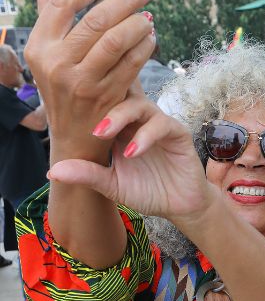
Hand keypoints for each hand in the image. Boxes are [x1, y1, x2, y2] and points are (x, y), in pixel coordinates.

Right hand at [26, 0, 154, 164]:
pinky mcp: (107, 96)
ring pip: (115, 41)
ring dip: (138, 23)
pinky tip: (151, 37)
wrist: (75, 134)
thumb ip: (50, 14)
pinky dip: (145, 46)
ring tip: (148, 14)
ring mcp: (82, 82)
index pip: (62, 4)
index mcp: (40, 47)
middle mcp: (57, 63)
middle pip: (95, 20)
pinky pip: (132, 64)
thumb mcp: (50, 52)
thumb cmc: (64, 85)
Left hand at [47, 86, 212, 221]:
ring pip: (140, 105)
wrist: (178, 206)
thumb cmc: (146, 191)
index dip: (87, 99)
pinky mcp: (178, 132)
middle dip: (100, 103)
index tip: (64, 107)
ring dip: (120, 116)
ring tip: (103, 134)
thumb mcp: (110, 185)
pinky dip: (146, 135)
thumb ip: (87, 174)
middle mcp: (138, 121)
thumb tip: (51, 171)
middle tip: (85, 124)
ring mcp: (158, 124)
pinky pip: (162, 124)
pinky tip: (132, 152)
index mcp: (120, 128)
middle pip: (120, 95)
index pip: (103, 102)